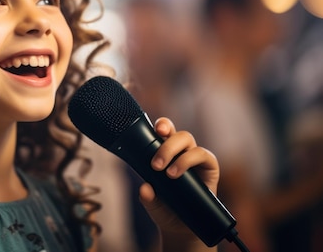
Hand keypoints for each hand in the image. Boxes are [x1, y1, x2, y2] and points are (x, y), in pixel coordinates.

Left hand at [139, 117, 219, 248]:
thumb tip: (144, 189)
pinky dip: (189, 161)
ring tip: (168, 174)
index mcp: (165, 152)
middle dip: (166, 144)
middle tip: (155, 164)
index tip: (156, 130)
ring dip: (177, 154)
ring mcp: (195, 158)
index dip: (162, 125)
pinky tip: (178, 174)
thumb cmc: (165, 210)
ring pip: (189, 140)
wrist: (182, 229)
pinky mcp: (209, 168)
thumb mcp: (152, 203)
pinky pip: (204, 156)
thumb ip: (147, 196)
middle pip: (177, 134)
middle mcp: (181, 151)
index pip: (164, 131)